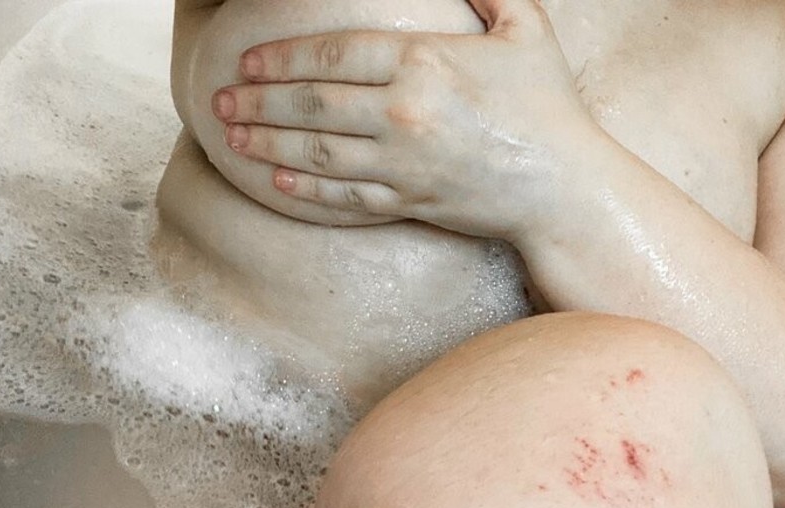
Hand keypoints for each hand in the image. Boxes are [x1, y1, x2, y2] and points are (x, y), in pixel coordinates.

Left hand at [210, 0, 599, 241]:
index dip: (283, 57)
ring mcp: (405, 165)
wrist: (564, 190)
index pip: (334, 54)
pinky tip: (275, 179)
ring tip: (231, 135)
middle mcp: (405, 114)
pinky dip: (307, 189)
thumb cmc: (550, 107)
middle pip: (313, 104)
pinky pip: (346, 198)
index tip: (247, 59)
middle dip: (259, 100)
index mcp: (425, 62)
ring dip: (267, 142)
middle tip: (220, 101)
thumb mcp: (526, 27)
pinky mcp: (411, 204)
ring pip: (319, 152)